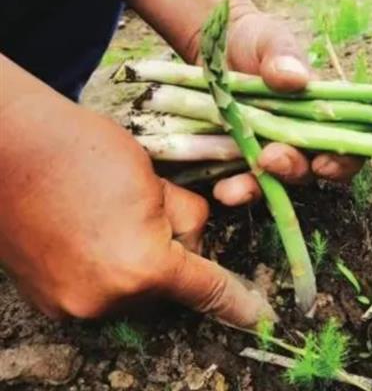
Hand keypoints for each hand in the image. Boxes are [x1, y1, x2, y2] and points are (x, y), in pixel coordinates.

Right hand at [0, 56, 275, 326]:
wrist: (8, 147)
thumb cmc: (86, 152)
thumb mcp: (157, 182)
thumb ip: (186, 222)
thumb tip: (193, 245)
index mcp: (143, 267)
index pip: (205, 289)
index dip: (234, 301)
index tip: (256, 314)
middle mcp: (107, 300)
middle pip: (168, 291)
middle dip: (172, 260)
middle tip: (144, 214)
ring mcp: (72, 306)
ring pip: (133, 295)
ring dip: (136, 268)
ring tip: (107, 221)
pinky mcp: (48, 303)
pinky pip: (100, 294)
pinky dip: (105, 273)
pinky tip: (87, 236)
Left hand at [207, 12, 363, 205]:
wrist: (215, 50)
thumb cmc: (257, 43)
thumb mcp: (271, 41)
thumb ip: (282, 56)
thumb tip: (293, 78)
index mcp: (322, 115)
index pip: (347, 148)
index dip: (343, 163)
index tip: (324, 162)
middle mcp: (301, 142)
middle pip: (309, 170)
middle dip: (292, 170)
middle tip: (271, 158)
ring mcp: (270, 154)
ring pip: (273, 184)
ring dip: (258, 189)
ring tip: (236, 189)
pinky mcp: (240, 161)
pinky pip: (241, 183)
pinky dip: (234, 190)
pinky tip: (221, 191)